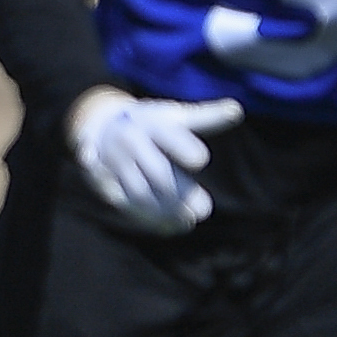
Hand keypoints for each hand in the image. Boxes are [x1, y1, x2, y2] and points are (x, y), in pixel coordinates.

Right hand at [68, 86, 243, 234]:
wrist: (100, 125)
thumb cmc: (151, 122)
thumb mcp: (175, 115)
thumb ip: (206, 117)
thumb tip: (236, 110)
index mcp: (152, 123)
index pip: (169, 136)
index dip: (184, 147)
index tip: (201, 160)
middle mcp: (131, 141)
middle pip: (158, 173)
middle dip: (180, 193)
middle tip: (203, 210)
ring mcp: (115, 162)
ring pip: (140, 193)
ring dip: (164, 211)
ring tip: (186, 221)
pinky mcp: (104, 181)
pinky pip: (124, 202)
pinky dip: (146, 218)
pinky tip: (166, 226)